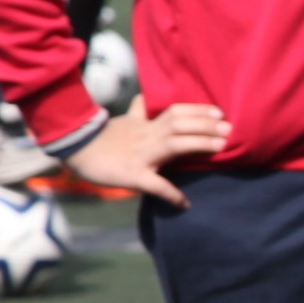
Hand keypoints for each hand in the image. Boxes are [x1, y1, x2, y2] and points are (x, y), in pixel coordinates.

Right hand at [64, 101, 232, 207]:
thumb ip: (137, 112)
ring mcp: (141, 156)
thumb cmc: (100, 138)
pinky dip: (172, 194)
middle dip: (206, 125)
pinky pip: (155, 185)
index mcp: (145, 125)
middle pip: (179, 124)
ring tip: (221, 147)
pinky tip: (186, 203)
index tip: (219, 112)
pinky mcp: (133, 175)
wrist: (74, 149)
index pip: (175, 112)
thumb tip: (142, 99)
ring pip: (174, 145)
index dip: (197, 111)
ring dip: (199, 144)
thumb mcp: (122, 121)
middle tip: (229, 128)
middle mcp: (146, 136)